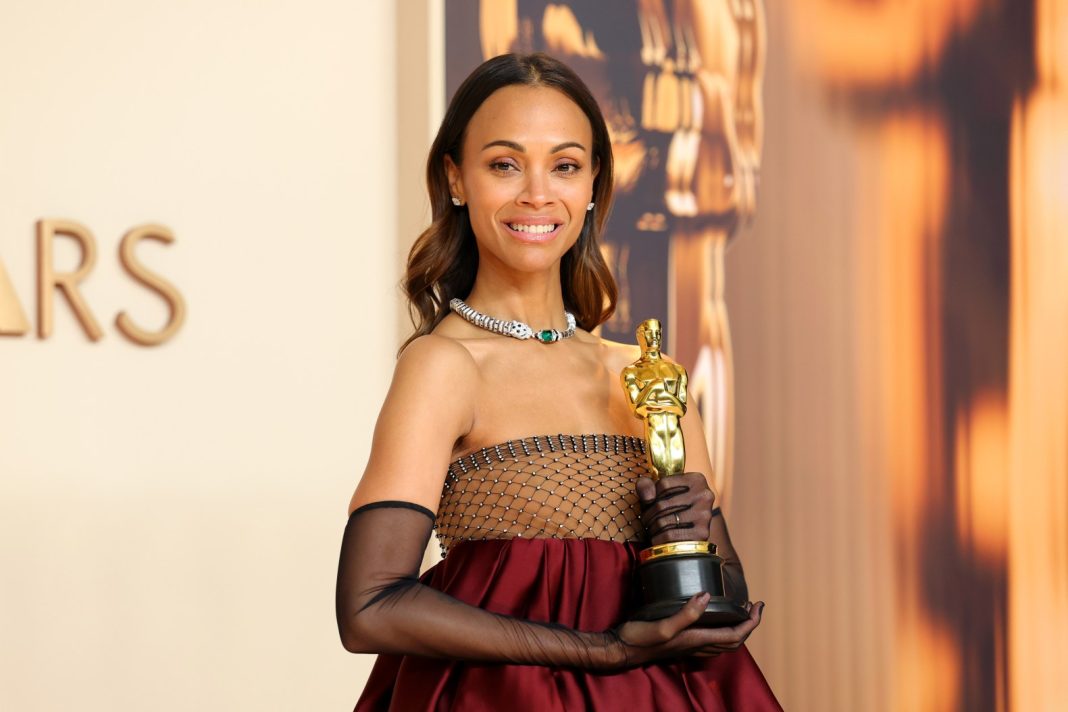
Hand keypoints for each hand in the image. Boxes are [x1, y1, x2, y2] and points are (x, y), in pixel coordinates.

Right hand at [605, 594, 764, 667]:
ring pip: (723, 642)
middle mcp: (697, 644)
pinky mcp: (681, 641)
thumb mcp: (662, 625)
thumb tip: (707, 596)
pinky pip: (710, 639)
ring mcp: (689, 645)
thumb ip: (686, 614)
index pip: (735, 635)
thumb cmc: (639, 638)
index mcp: (697, 639)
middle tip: (753, 606)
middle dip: (749, 625)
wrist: (621, 649)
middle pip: (734, 641)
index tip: (758, 605)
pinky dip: (721, 629)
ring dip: (737, 628)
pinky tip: (714, 617)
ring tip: (740, 611)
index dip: (751, 622)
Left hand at [635, 472, 714, 543]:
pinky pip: (669, 535)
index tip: (649, 503)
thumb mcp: (660, 492)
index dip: (651, 495)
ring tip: (651, 529)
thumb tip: (648, 497)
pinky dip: (658, 539)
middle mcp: (704, 495)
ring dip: (651, 528)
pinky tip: (657, 539)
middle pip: (662, 504)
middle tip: (645, 521)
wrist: (692, 536)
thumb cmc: (673, 509)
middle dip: (648, 515)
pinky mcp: (701, 533)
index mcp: (696, 480)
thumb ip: (646, 485)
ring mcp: (704, 515)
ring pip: (663, 521)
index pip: (663, 484)